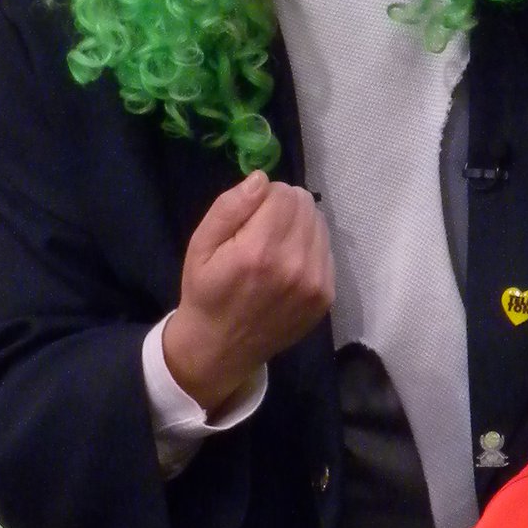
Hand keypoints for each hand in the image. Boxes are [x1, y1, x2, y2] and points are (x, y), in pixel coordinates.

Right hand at [163, 171, 333, 414]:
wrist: (222, 348)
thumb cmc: (206, 292)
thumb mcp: (201, 245)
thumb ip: (230, 208)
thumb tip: (262, 179)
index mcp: (259, 251)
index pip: (284, 194)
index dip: (265, 196)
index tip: (249, 214)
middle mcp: (295, 266)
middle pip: (306, 205)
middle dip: (284, 208)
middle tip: (261, 229)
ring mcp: (316, 283)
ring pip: (320, 225)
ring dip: (299, 227)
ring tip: (274, 248)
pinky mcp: (327, 296)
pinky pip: (326, 250)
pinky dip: (309, 249)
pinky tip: (287, 266)